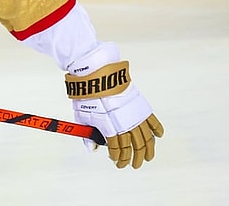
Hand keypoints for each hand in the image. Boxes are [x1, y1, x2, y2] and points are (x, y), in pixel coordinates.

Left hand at [65, 45, 163, 168]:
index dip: (118, 157)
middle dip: (133, 158)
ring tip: (147, 158)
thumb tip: (92, 149)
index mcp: (110, 128)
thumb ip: (87, 134)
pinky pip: (152, 121)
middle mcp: (125, 124)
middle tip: (133, 165)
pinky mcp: (140, 106)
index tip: (116, 162)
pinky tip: (158, 137)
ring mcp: (135, 115)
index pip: (118, 149)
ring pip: (146, 138)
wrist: (97, 75)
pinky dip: (157, 130)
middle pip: (133, 147)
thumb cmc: (87, 96)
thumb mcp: (82, 116)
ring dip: (148, 150)